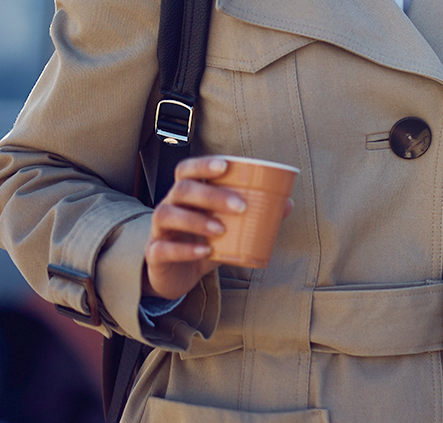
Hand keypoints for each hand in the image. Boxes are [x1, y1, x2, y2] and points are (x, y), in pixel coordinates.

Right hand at [143, 156, 264, 300]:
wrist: (177, 277)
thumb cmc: (204, 243)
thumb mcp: (229, 230)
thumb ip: (253, 216)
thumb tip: (288, 204)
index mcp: (187, 195)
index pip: (187, 170)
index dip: (203, 165)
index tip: (225, 166)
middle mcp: (169, 206)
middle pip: (182, 189)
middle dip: (211, 194)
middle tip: (240, 205)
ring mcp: (158, 230)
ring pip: (166, 214)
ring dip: (196, 220)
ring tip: (221, 229)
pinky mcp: (154, 254)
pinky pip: (162, 248)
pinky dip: (184, 249)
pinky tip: (204, 252)